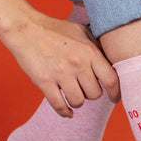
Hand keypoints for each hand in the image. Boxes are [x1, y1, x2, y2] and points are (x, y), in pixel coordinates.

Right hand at [3, 12, 119, 116]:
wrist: (25, 28)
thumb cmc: (54, 29)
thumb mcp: (82, 32)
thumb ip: (96, 47)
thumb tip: (111, 62)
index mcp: (90, 52)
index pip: (111, 79)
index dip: (116, 93)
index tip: (114, 98)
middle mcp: (78, 64)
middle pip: (95, 94)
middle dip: (91, 94)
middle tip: (84, 88)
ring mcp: (61, 74)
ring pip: (79, 102)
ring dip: (77, 101)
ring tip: (72, 93)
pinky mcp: (45, 82)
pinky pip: (59, 105)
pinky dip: (65, 112)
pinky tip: (68, 112)